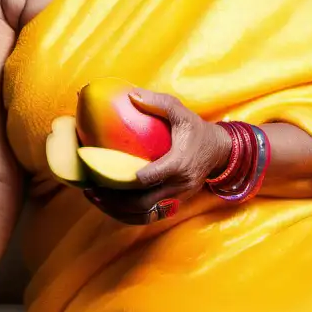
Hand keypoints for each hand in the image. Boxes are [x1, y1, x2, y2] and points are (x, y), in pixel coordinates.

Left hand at [83, 87, 230, 225]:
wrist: (219, 152)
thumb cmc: (197, 130)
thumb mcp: (182, 112)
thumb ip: (158, 103)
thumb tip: (131, 94)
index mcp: (179, 163)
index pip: (151, 177)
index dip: (127, 179)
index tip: (103, 175)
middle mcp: (179, 185)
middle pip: (143, 202)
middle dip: (115, 200)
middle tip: (91, 190)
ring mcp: (177, 198)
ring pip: (144, 214)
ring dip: (118, 211)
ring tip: (95, 199)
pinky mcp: (175, 204)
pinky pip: (150, 217)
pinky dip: (128, 216)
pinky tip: (110, 207)